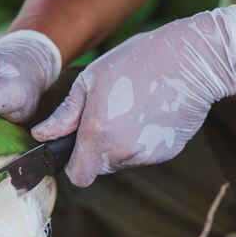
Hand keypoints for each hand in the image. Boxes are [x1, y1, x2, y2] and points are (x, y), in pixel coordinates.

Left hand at [32, 5, 235, 186]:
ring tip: (135, 108)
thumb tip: (43, 135)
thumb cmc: (138, 60)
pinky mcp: (167, 153)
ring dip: (122, 143)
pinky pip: (145, 153)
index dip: (74, 164)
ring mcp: (147, 155)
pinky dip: (144, 139)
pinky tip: (152, 112)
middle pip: (100, 167)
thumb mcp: (92, 79)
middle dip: (98, 149)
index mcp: (97, 134)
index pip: (78, 176)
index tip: (77, 147)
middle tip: (111, 114)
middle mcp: (121, 152)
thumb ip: (65, 114)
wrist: (192, 61)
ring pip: (123, 160)